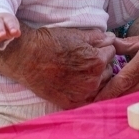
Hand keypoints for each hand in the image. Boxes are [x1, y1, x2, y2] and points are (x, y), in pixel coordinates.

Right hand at [0, 25, 117, 108]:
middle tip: (85, 58)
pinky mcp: (72, 104)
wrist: (27, 58)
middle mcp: (93, 81)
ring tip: (80, 70)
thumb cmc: (50, 43)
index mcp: (97, 61)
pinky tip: (76, 82)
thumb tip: (112, 38)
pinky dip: (86, 91)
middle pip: (109, 69)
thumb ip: (98, 37)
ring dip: (96, 78)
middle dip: (101, 63)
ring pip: (101, 84)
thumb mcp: (76, 34)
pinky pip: (89, 98)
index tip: (92, 47)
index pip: (112, 52)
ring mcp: (83, 95)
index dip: (102, 47)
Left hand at [95, 17, 138, 101]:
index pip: (123, 80)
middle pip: (129, 94)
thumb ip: (129, 44)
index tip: (93, 98)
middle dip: (112, 100)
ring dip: (124, 102)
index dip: (107, 92)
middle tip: (94, 105)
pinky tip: (128, 104)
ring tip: (107, 107)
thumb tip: (109, 46)